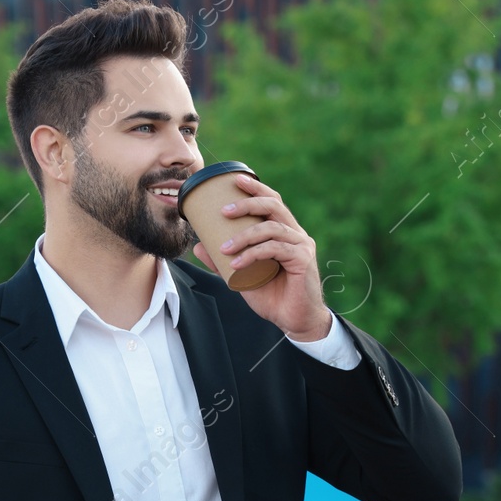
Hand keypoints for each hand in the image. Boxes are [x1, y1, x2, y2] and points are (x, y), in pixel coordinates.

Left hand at [191, 173, 330, 340]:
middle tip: (224, 210)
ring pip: (271, 228)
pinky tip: (236, 264)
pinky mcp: (302, 260)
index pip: (272, 201)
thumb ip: (222, 260)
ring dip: (244, 236)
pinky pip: (274, 249)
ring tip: (224, 247)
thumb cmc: (272, 296)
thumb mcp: (242, 276)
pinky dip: (253, 254)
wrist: (294, 321)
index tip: (235, 179)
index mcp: (284, 231)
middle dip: (248, 202)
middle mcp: (295, 234)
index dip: (256, 187)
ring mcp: (301, 245)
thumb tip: (198, 246)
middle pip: (274, 205)